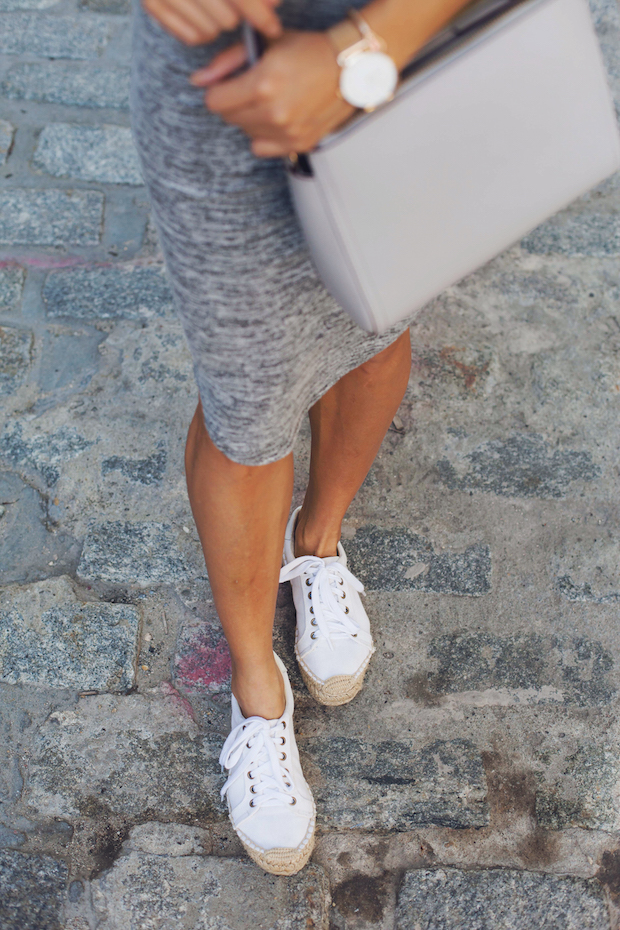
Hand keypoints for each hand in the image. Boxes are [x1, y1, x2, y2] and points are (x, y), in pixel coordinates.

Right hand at [142, 0, 281, 46]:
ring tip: (219, 10)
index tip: (273, 28)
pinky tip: (205, 17)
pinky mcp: (151, 5)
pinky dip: (203, 32)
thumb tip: (273, 5)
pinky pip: (191, 38)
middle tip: (236, 8)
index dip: (259, 15)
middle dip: (237, 16)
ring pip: (210, 32)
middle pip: (227, 20)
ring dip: (220, 25)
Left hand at [190, 30, 354, 156]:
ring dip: (251, 120)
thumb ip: (227, 62)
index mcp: (262, 84)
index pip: (215, 102)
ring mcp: (287, 132)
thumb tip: (198, 80)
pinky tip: (277, 119)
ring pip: (246, 134)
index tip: (230, 85)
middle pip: (229, 119)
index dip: (218, 91)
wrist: (349, 68)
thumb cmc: (308, 50)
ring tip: (270, 101)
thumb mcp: (265, 45)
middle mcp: (274, 112)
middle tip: (254, 90)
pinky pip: (263, 148)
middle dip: (235, 104)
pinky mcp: (298, 144)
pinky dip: (265, 136)